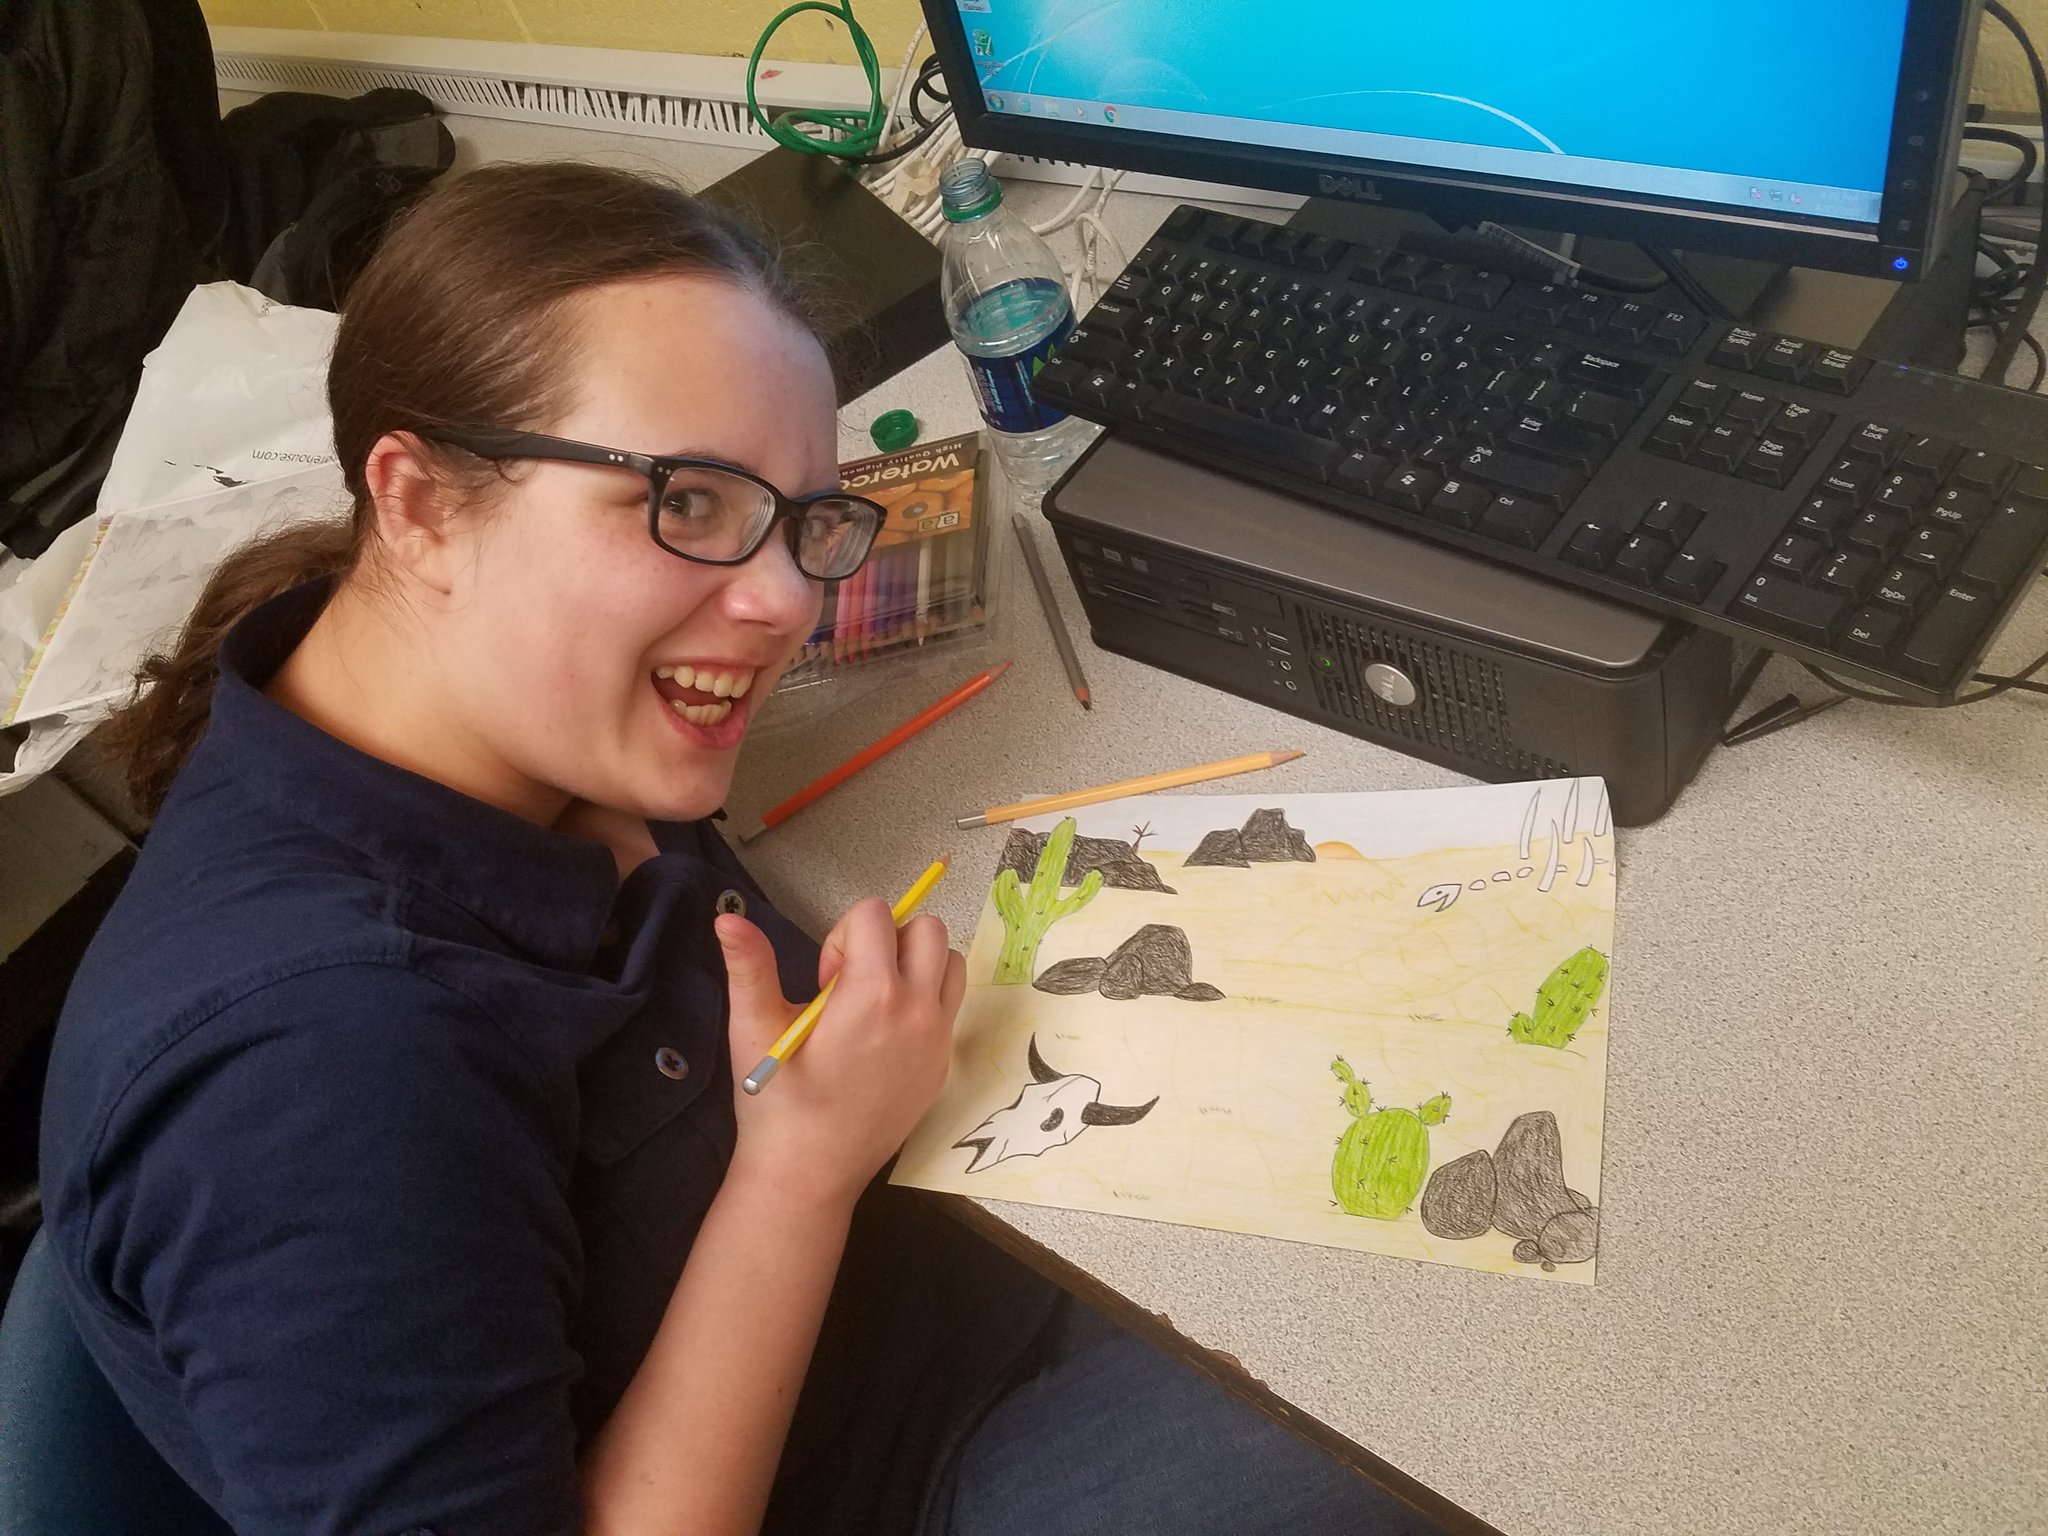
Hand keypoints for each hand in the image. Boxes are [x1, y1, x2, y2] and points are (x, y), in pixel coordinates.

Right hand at [716, 900, 963, 1210]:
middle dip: (887, 940)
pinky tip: (883, 1037)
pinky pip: (949, 1006)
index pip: (876, 913)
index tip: (825, 981)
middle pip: (927, 928)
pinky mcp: (943, 1065)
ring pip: (949, 962)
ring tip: (872, 1003)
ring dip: (914, 966)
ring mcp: (938, 1040)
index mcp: (873, 995)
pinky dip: (924, 1001)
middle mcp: (918, 1011)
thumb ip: (749, 966)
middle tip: (851, 985)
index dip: (842, 936)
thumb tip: (727, 916)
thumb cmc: (778, 1103)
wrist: (809, 1176)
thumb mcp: (754, 1029)